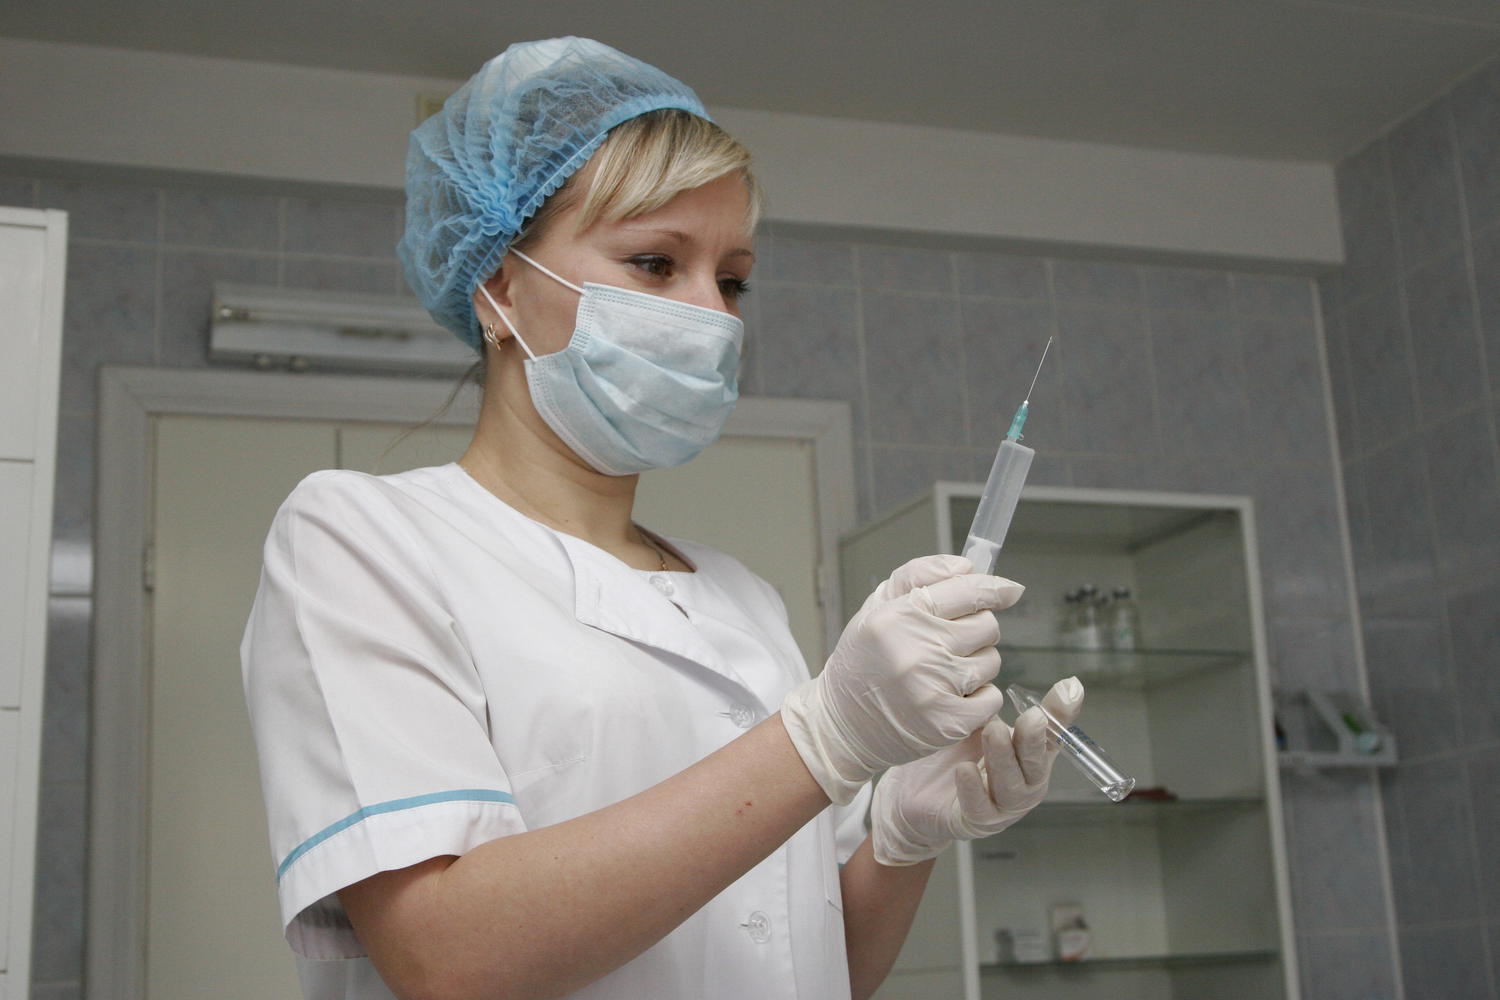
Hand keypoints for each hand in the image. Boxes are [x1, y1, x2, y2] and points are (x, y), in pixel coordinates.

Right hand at [781, 554, 1022, 804]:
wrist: (844, 724)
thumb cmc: (864, 660)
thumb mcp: (877, 606)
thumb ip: (919, 575)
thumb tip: (968, 566)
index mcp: (899, 615)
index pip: (967, 591)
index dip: (993, 588)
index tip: (1008, 590)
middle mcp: (917, 650)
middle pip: (987, 626)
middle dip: (974, 632)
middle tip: (946, 645)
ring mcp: (934, 688)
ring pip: (991, 662)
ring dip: (975, 666)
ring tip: (942, 675)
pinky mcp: (948, 723)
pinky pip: (992, 699)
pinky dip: (979, 699)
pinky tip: (951, 699)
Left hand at [871, 677, 1084, 864]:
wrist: (914, 793)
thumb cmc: (953, 753)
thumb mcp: (977, 722)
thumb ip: (998, 702)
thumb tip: (1023, 671)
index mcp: (1028, 757)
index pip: (1051, 738)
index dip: (1061, 716)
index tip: (1067, 690)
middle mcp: (1022, 783)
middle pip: (1035, 765)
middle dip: (1033, 741)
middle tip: (1029, 717)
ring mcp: (1001, 806)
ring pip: (1011, 787)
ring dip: (1003, 759)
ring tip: (991, 732)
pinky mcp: (974, 821)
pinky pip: (979, 809)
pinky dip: (974, 789)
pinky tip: (964, 769)